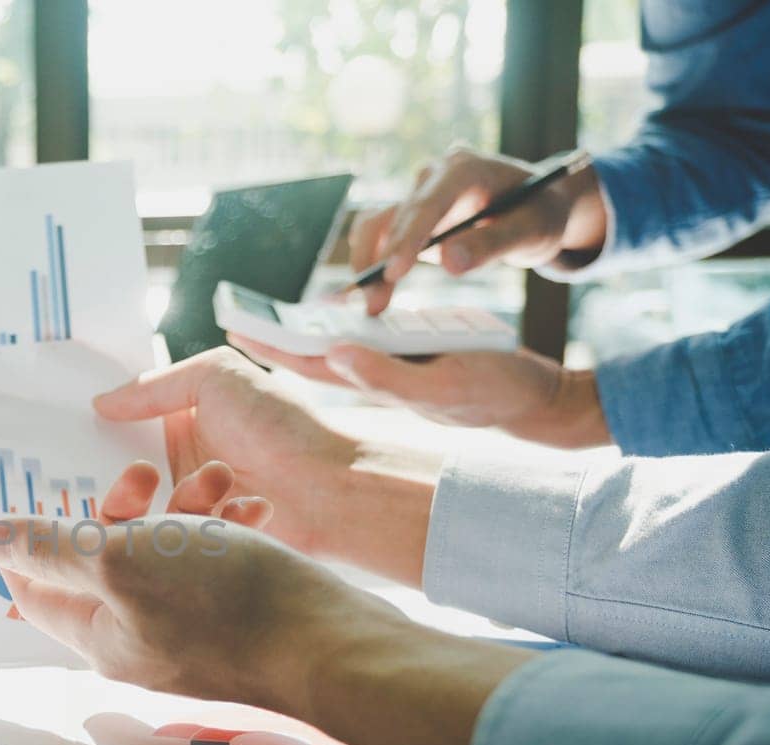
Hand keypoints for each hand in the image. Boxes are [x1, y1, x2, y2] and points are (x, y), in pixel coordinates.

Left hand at [0, 514, 405, 713]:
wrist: (333, 642)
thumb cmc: (228, 603)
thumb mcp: (122, 560)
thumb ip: (53, 547)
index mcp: (99, 634)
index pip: (34, 588)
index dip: (30, 538)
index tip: (39, 491)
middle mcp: (138, 638)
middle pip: (102, 558)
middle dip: (122, 504)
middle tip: (144, 474)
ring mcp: (189, 630)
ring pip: (164, 550)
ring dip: (184, 504)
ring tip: (220, 480)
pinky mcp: (234, 617)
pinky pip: (213, 561)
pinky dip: (225, 526)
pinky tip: (251, 507)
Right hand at [95, 347, 428, 568]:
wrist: (331, 489)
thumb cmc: (281, 425)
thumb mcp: (216, 376)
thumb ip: (155, 385)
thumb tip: (101, 403)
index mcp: (183, 420)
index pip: (122, 424)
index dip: (91, 427)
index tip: (55, 432)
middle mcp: (182, 462)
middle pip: (119, 469)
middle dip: (98, 472)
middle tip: (67, 475)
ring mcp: (189, 505)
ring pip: (134, 509)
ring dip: (140, 501)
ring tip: (150, 495)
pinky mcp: (198, 542)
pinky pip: (160, 540)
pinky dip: (159, 532)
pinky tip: (158, 525)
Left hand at [228, 336, 611, 447]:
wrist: (537, 402)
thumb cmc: (494, 392)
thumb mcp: (442, 381)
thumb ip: (388, 373)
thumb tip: (334, 353)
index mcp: (375, 381)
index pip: (308, 362)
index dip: (270, 346)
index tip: (231, 328)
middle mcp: (376, 377)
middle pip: (312, 355)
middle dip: (273, 339)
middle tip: (233, 319)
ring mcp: (393, 370)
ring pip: (333, 349)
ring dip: (300, 334)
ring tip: (265, 317)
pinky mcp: (413, 360)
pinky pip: (363, 343)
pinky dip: (339, 329)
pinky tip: (327, 318)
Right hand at [351, 146, 606, 314]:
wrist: (537, 206)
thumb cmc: (539, 214)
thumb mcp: (531, 230)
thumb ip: (492, 244)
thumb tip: (449, 263)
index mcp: (465, 169)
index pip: (428, 204)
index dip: (407, 238)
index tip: (394, 273)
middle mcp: (433, 176)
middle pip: (394, 217)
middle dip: (381, 262)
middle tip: (374, 305)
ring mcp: (418, 194)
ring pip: (376, 225)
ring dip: (368, 263)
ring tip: (372, 304)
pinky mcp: (409, 215)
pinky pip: (378, 234)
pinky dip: (371, 261)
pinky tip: (373, 291)